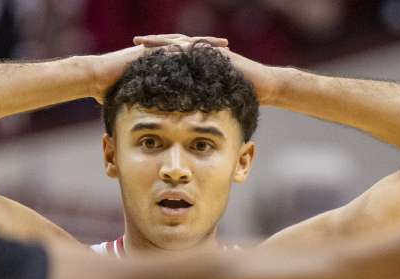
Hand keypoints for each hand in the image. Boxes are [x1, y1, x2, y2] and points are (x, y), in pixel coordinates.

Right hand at [85, 36, 228, 102]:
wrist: (94, 78)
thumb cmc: (107, 90)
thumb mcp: (131, 99)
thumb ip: (141, 105)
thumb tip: (145, 124)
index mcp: (156, 62)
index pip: (184, 59)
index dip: (201, 60)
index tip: (218, 62)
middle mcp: (156, 53)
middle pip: (188, 48)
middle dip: (208, 47)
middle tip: (228, 47)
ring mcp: (152, 49)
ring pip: (183, 44)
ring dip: (203, 44)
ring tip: (223, 45)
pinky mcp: (147, 50)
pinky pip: (171, 47)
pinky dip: (187, 48)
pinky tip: (202, 49)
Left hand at [133, 35, 282, 103]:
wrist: (266, 86)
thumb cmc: (243, 96)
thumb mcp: (216, 98)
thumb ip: (201, 100)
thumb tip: (186, 116)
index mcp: (200, 63)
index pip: (173, 57)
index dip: (156, 56)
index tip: (136, 58)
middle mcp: (203, 53)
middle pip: (173, 45)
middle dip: (154, 44)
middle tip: (133, 42)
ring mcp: (211, 51)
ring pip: (182, 43)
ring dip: (163, 42)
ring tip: (144, 42)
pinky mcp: (219, 53)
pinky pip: (198, 49)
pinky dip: (183, 48)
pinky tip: (169, 49)